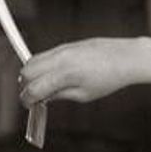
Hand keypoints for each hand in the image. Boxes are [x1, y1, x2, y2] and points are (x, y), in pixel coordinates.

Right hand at [20, 36, 150, 105]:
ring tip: (43, 88)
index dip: (27, 100)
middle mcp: (60, 58)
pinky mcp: (65, 45)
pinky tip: (51, 76)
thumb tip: (42, 99)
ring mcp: (62, 49)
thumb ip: (60, 95)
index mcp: (65, 74)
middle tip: (33, 97)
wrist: (125, 57)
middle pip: (26, 71)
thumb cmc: (109, 78)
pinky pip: (44, 55)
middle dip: (25, 85)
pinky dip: (41, 66)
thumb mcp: (84, 95)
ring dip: (31, 75)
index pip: (34, 88)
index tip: (29, 106)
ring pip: (32, 61)